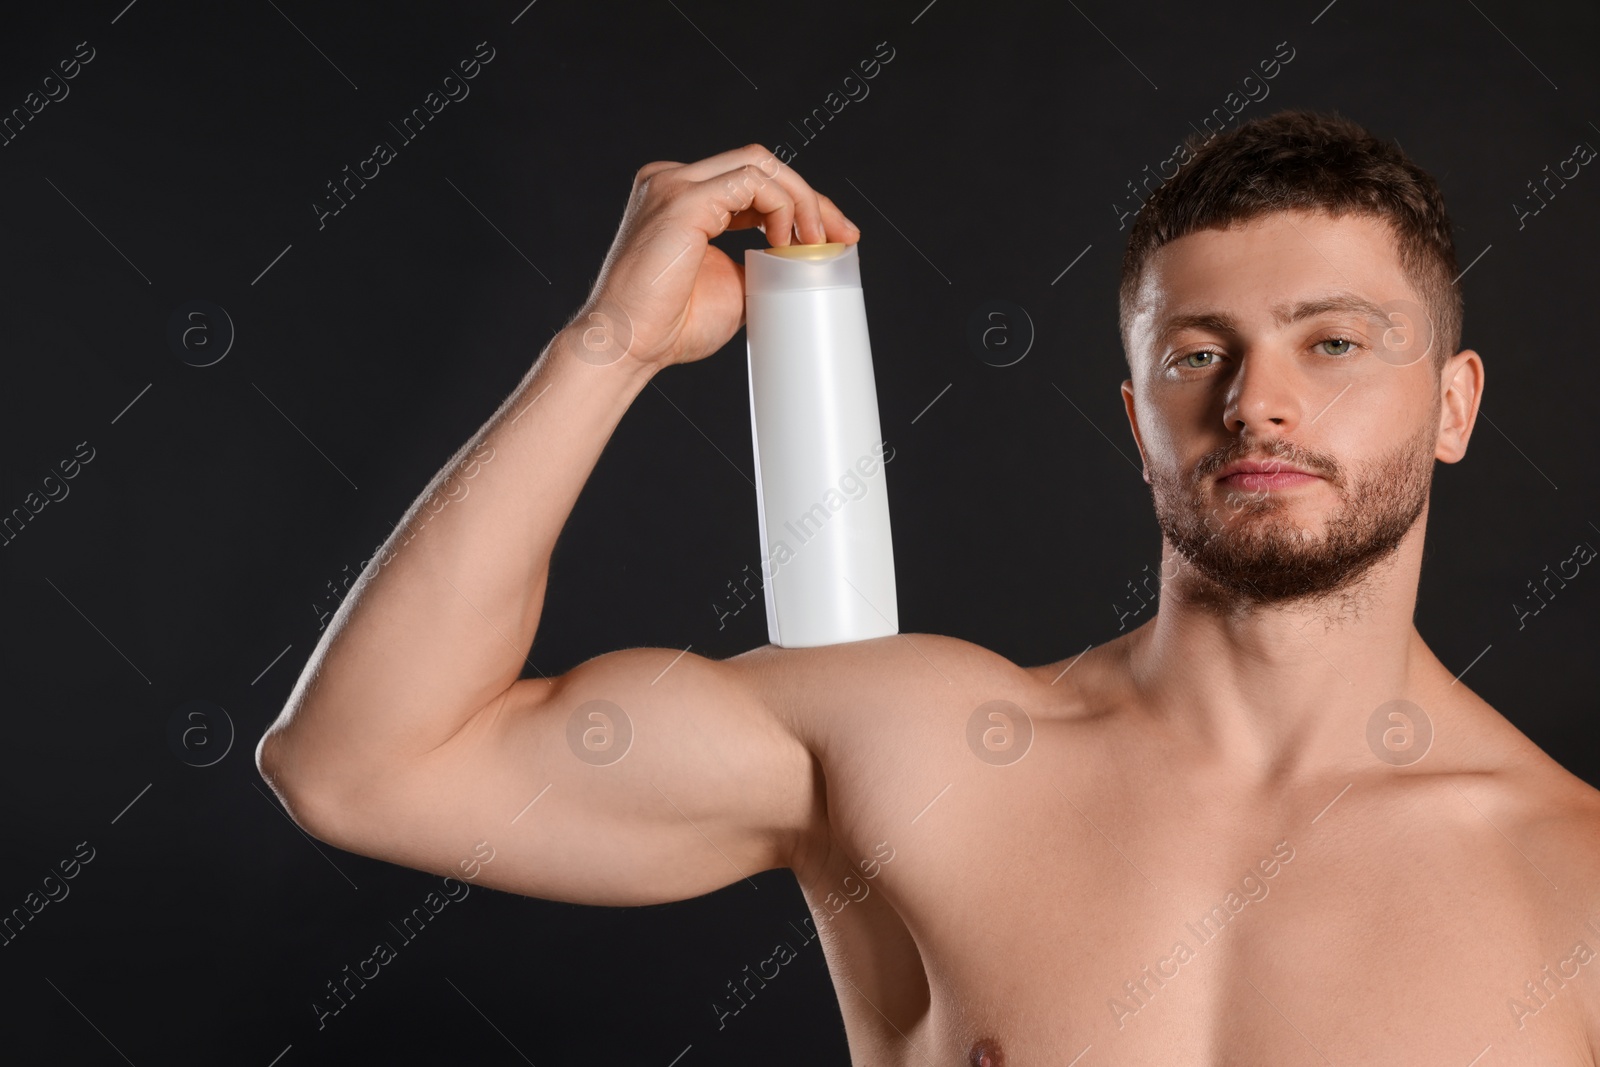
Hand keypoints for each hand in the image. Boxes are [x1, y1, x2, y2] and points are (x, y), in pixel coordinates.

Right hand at [562, 144, 859, 371]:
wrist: (627, 347)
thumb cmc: (669, 327)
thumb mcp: (731, 285)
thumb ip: (757, 261)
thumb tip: (800, 258)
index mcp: (681, 198)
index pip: (752, 181)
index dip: (799, 203)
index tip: (835, 236)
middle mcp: (672, 180)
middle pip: (760, 165)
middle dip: (810, 197)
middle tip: (842, 235)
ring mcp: (674, 184)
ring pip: (761, 165)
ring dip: (802, 200)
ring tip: (817, 243)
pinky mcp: (682, 198)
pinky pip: (752, 181)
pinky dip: (782, 206)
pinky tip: (789, 240)